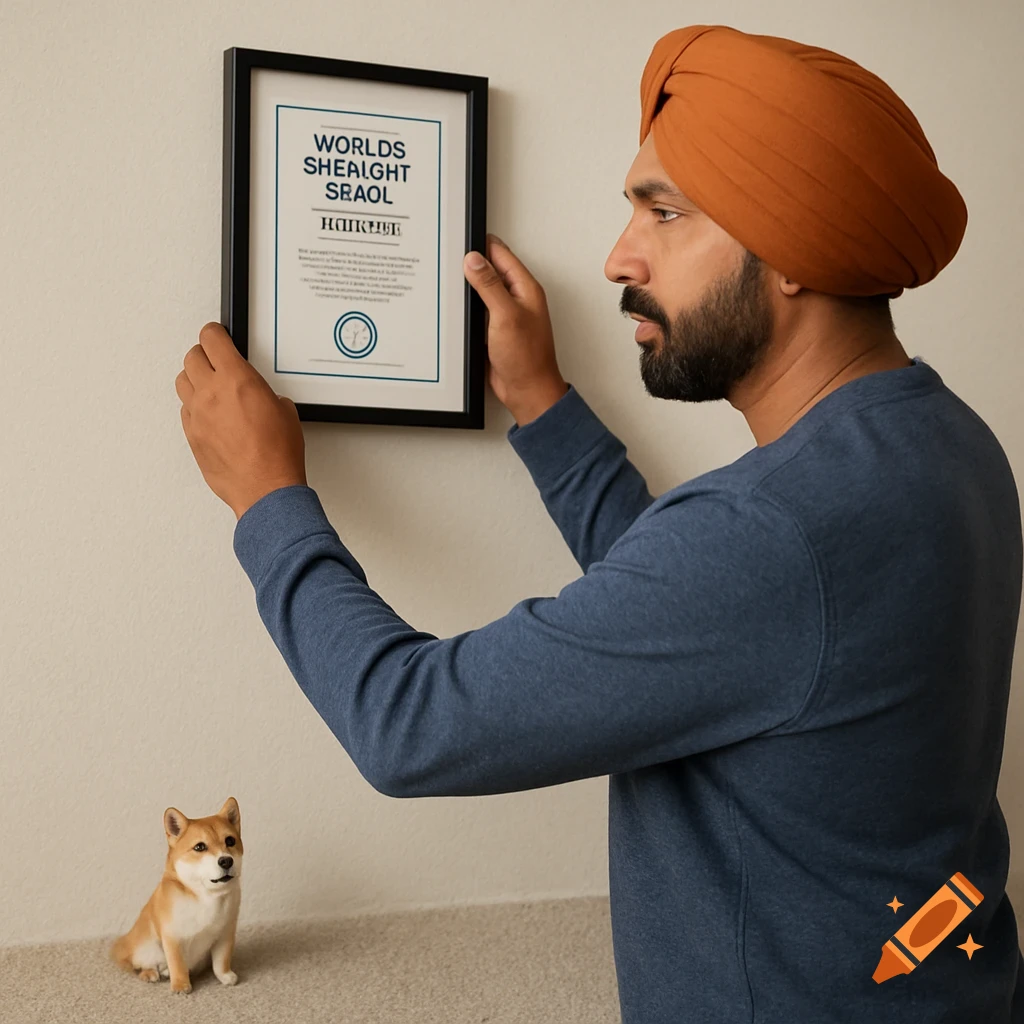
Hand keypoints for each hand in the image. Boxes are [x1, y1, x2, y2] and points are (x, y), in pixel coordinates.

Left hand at [176, 322, 307, 519]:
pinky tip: (210, 414)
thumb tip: (259, 397)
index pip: (211, 338)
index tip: (218, 335)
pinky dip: (195, 407)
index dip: (215, 333)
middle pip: (191, 356)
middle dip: (204, 355)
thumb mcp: (284, 411)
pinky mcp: (191, 435)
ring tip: (209, 387)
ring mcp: (197, 415)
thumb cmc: (277, 454)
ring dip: (194, 379)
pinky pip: (185, 411)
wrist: (265, 489)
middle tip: (214, 360)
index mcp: (236, 379)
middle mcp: (211, 393)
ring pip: (182, 381)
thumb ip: (263, 394)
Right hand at [463, 235, 566, 416]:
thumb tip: (474, 260)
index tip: (459, 238)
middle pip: (490, 269)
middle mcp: (516, 298)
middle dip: (470, 263)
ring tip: (447, 274)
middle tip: (448, 254)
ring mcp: (504, 313)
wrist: (526, 390)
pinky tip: (454, 304)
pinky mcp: (494, 329)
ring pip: (481, 289)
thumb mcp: (506, 315)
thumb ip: (489, 285)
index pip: (500, 254)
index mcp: (525, 288)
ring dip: (467, 285)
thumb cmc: (526, 358)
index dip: (480, 244)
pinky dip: (466, 305)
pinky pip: (477, 309)